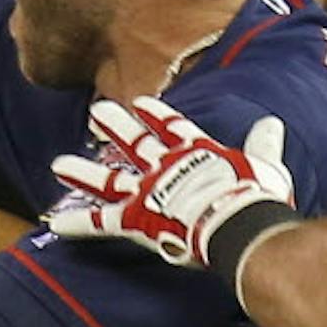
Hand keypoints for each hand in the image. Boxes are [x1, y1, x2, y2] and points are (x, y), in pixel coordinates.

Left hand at [47, 96, 293, 268]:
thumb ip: (263, 145)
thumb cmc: (255, 196)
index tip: (142, 103)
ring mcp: (147, 190)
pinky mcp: (135, 217)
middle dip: (116, 127)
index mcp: (196, 152)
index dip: (158, 116)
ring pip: (108, 179)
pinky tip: (55, 223)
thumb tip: (271, 124)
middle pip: (135, 142)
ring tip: (59, 164)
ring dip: (83, 171)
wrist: (235, 221)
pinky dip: (78, 223)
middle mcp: (165, 166)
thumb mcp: (264, 165)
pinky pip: (100, 221)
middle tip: (97, 113)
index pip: (174, 127)